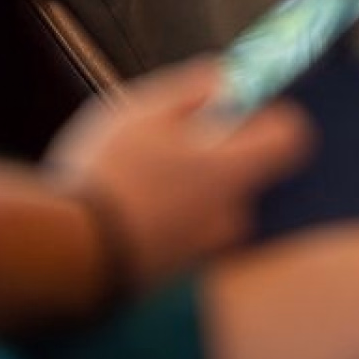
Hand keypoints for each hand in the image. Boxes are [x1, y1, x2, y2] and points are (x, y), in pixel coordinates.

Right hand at [46, 59, 312, 289]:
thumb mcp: (143, 112)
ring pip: (212, 211)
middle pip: (246, 176)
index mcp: (232, 170)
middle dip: (215, 159)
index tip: (237, 109)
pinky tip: (126, 218)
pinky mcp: (178, 281)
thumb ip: (191, 89)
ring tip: (136, 185)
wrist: (67, 257)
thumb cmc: (108, 177)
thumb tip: (223, 78)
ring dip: (188, 196)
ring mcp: (207, 254)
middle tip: (166, 147)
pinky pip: (186, 242)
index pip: (291, 137)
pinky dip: (167, 228)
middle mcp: (232, 216)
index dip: (268, 117)